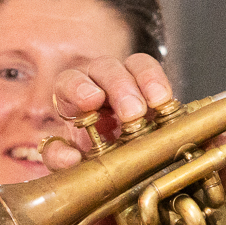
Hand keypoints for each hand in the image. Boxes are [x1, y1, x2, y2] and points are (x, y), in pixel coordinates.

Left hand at [43, 52, 178, 170]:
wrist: (113, 158)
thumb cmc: (85, 153)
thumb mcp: (67, 159)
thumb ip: (58, 157)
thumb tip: (70, 159)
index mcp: (71, 97)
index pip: (69, 81)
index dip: (79, 87)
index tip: (92, 101)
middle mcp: (98, 83)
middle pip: (105, 68)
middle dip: (119, 87)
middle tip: (132, 113)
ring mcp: (128, 82)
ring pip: (134, 65)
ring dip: (146, 81)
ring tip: (157, 103)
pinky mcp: (151, 89)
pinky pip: (156, 76)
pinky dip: (161, 85)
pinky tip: (167, 102)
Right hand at [44, 50, 225, 224]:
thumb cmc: (167, 201)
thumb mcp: (198, 181)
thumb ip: (215, 161)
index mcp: (142, 104)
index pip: (139, 69)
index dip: (148, 76)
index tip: (160, 100)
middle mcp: (109, 109)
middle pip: (104, 69)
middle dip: (118, 83)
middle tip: (133, 113)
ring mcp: (82, 132)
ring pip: (69, 86)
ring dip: (82, 90)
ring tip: (93, 106)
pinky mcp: (63, 165)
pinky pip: (52, 147)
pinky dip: (60, 149)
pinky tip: (73, 159)